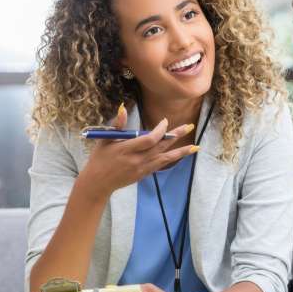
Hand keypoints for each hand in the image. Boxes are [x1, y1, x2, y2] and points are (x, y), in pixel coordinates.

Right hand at [79, 104, 196, 198]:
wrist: (97, 183)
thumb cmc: (99, 158)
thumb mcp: (104, 139)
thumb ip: (117, 125)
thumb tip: (123, 108)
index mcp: (126, 149)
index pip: (149, 139)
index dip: (160, 130)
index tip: (165, 121)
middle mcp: (136, 160)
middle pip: (161, 147)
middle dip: (176, 136)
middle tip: (189, 126)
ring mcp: (141, 169)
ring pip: (165, 159)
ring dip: (181, 152)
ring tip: (195, 147)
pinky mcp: (143, 175)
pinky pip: (160, 166)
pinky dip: (171, 160)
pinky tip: (181, 155)